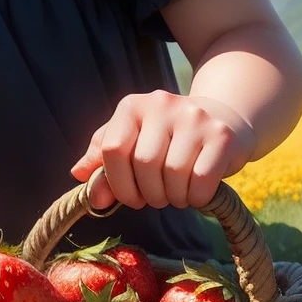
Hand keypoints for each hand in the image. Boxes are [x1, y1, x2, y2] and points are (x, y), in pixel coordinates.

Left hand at [71, 91, 253, 210]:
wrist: (223, 120)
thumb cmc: (167, 139)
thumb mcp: (131, 143)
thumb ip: (102, 160)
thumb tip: (78, 174)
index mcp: (132, 106)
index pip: (112, 149)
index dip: (117, 183)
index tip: (130, 197)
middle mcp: (162, 104)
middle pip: (144, 164)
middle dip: (148, 193)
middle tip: (157, 197)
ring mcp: (194, 117)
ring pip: (174, 174)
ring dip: (173, 197)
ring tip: (177, 193)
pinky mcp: (221, 135)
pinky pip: (202, 180)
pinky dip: (197, 197)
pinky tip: (197, 193)